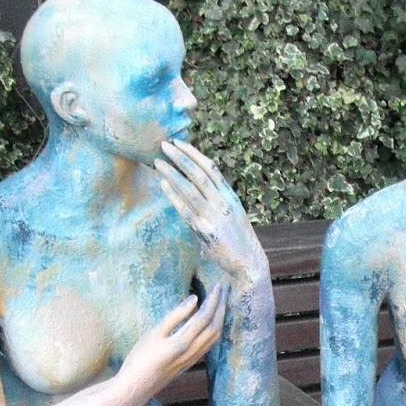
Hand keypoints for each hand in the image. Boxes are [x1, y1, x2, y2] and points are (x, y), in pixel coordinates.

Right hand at [120, 285, 228, 396]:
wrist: (136, 387)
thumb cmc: (139, 358)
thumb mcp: (153, 334)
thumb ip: (175, 316)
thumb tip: (195, 299)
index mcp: (182, 342)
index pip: (205, 316)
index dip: (213, 299)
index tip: (218, 284)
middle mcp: (192, 352)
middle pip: (215, 326)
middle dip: (222, 306)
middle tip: (225, 288)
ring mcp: (193, 359)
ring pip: (215, 336)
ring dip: (221, 317)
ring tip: (223, 301)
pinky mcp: (190, 363)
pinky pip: (210, 344)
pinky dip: (216, 329)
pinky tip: (214, 322)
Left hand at [155, 140, 264, 280]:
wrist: (248, 262)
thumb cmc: (237, 237)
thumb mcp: (232, 212)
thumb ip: (217, 198)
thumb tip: (198, 184)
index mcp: (229, 195)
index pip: (210, 168)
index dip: (193, 153)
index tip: (179, 143)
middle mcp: (223, 203)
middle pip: (199, 174)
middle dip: (180, 158)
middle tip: (164, 145)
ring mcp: (214, 217)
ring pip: (190, 190)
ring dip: (172, 174)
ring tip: (158, 162)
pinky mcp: (206, 232)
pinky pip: (186, 210)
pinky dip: (174, 196)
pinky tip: (163, 185)